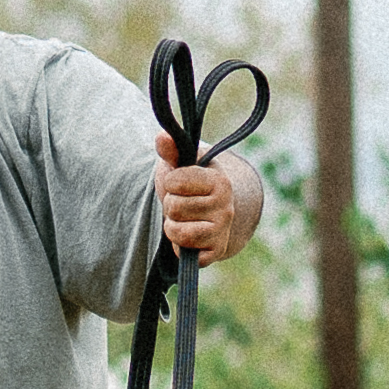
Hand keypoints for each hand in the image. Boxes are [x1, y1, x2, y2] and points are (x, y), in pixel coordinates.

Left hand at [156, 141, 261, 265]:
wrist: (207, 212)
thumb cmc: (189, 184)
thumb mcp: (179, 165)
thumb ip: (170, 150)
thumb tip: (161, 136)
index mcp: (219, 180)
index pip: (175, 182)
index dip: (170, 183)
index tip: (180, 183)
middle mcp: (226, 205)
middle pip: (173, 207)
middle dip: (171, 206)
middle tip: (184, 204)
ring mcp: (222, 230)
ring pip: (177, 231)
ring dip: (172, 226)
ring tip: (184, 219)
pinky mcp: (216, 251)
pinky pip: (183, 252)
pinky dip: (178, 245)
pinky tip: (188, 237)